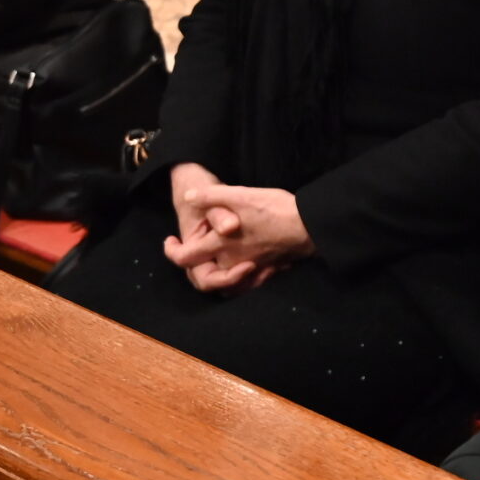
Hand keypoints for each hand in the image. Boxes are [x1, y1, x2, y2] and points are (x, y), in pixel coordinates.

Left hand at [164, 164, 311, 293]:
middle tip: (192, 251)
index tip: (171, 241)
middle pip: (202, 277)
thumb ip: (212, 196)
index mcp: (219, 245)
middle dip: (193, 267)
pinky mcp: (266, 270)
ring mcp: (249, 269)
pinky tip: (242, 265)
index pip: (184, 259)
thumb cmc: (274, 209)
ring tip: (213, 259)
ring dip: (215, 275)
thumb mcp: (240, 195)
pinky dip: (238, 279)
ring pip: (223, 283)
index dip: (171, 252)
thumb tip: (189, 197)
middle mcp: (231, 262)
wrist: (308, 225)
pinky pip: (245, 284)